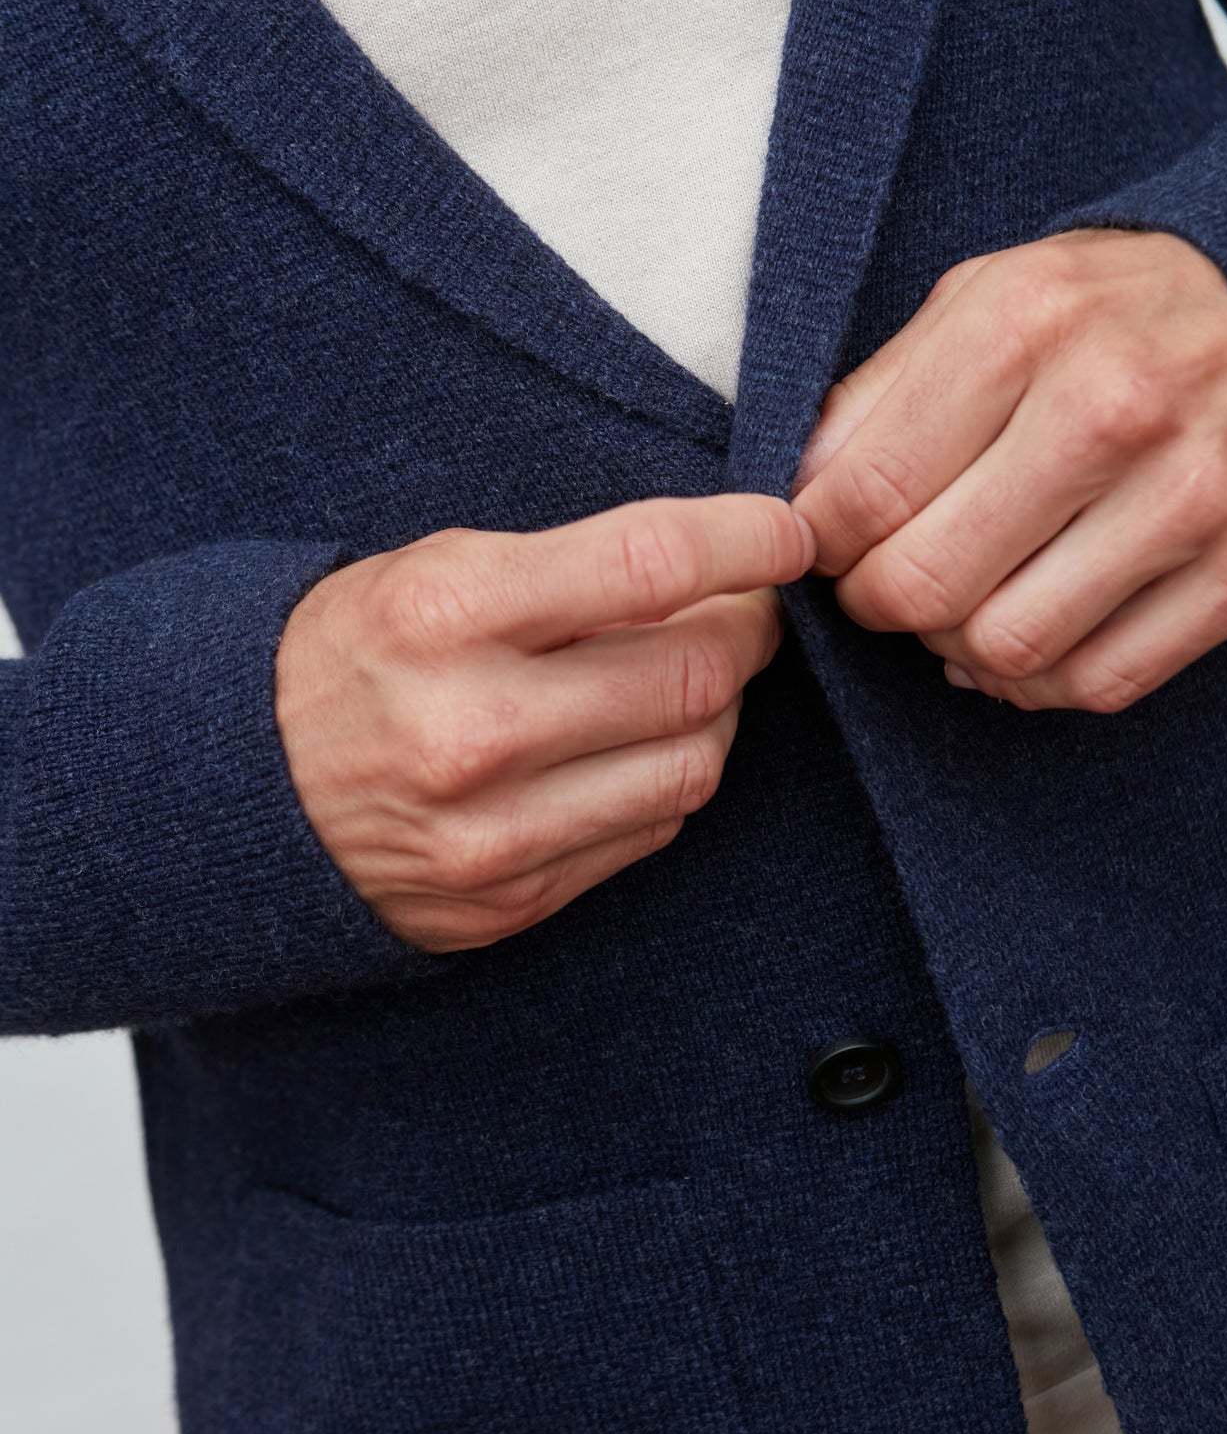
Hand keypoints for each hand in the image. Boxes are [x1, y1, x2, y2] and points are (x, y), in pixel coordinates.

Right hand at [275, 495, 813, 949]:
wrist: (234, 794)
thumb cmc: (352, 657)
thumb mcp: (431, 572)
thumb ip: (569, 567)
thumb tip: (722, 563)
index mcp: (444, 614)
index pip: (649, 564)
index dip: (746, 541)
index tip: (786, 532)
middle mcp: (471, 729)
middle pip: (694, 674)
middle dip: (748, 630)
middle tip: (747, 607)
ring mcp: (490, 831)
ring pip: (693, 763)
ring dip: (719, 711)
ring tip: (688, 677)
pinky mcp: (507, 900)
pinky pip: (650, 830)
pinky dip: (667, 775)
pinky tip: (633, 745)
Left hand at [792, 229, 1226, 710]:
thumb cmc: (1108, 310)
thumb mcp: (983, 298)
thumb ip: (879, 395)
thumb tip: (796, 504)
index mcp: (1026, 325)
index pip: (867, 492)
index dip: (817, 544)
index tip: (818, 547)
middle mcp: (1113, 409)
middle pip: (926, 585)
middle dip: (876, 602)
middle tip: (879, 584)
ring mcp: (1193, 496)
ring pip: (1007, 648)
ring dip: (954, 647)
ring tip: (957, 604)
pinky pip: (1100, 684)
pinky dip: (1038, 682)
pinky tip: (1023, 637)